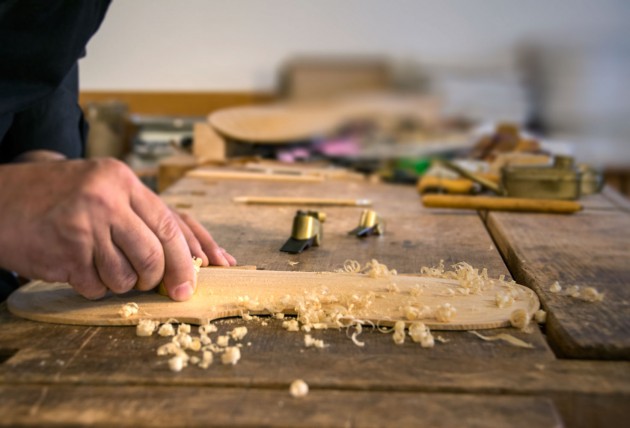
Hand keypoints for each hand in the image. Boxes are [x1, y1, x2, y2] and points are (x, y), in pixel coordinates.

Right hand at [0, 158, 235, 300]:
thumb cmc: (60, 199)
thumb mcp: (104, 191)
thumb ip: (142, 217)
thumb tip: (191, 254)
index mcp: (122, 181)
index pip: (169, 224)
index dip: (188, 257)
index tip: (196, 281)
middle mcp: (107, 200)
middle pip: (154, 254)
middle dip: (161, 279)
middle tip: (158, 287)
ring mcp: (85, 226)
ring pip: (127, 276)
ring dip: (120, 283)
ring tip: (102, 266)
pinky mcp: (66, 253)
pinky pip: (97, 287)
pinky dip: (94, 287)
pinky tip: (79, 269)